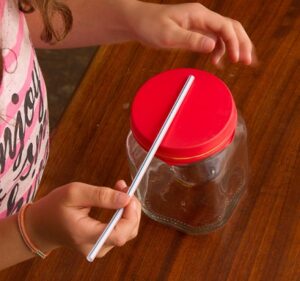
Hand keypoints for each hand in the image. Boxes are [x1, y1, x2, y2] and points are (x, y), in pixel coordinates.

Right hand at [26, 180, 140, 257]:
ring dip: (129, 209)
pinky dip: (124, 214)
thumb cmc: (55, 206)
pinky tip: (118, 200)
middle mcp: (95, 247)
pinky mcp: (102, 243)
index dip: (131, 214)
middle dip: (132, 208)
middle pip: (128, 233)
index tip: (129, 195)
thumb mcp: (75, 193)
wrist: (42, 225)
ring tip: (120, 189)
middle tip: (125, 187)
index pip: (119, 234)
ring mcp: (99, 247)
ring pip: (128, 231)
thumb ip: (101, 195)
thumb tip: (126, 198)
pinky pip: (121, 230)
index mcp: (85, 235)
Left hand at [124, 1, 255, 64]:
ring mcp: (199, 24)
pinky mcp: (194, 32)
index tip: (237, 59)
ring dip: (233, 47)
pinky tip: (217, 61)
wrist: (138, 22)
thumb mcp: (169, 35)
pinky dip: (219, 50)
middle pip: (231, 27)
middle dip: (241, 43)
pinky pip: (213, 39)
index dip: (234, 42)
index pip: (225, 26)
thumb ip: (191, 40)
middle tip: (248, 61)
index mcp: (199, 15)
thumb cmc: (150, 26)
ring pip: (224, 34)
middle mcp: (202, 18)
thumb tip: (212, 46)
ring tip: (238, 62)